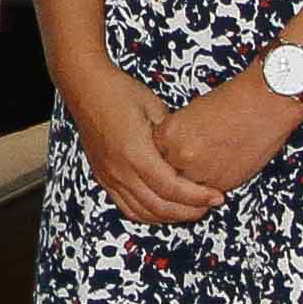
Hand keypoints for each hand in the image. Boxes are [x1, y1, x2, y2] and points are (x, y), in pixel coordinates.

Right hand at [58, 62, 217, 225]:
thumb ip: (172, 137)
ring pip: (143, 212)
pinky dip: (148, 215)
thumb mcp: (156, 108)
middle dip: (189, 211)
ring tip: (191, 210)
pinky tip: (163, 210)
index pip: (172, 188)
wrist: (85, 87)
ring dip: (170, 216)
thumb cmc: (120, 91)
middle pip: (160, 206)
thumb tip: (192, 156)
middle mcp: (120, 171)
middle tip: (209, 205)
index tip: (217, 196)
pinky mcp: (103, 178)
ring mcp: (109, 177)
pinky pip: (126, 207)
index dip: (198, 197)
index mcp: (135, 153)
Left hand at [158, 70, 299, 200]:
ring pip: (187, 187)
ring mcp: (201, 172)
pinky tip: (223, 164)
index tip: (176, 147)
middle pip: (169, 172)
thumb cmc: (235, 100)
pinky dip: (213, 183)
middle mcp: (181, 155)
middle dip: (178, 167)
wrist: (266, 102)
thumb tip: (175, 152)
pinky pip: (209, 191)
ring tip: (211, 160)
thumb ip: (180, 135)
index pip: (156, 152)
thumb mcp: (193, 112)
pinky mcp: (222, 184)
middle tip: (197, 154)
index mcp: (170, 133)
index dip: (167, 151)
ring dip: (195, 179)